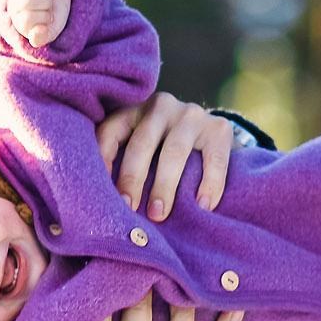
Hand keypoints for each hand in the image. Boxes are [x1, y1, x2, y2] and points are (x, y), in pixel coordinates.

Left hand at [2, 0, 71, 47]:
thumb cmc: (55, 16)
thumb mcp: (52, 30)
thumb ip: (44, 37)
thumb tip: (34, 37)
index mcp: (19, 21)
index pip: (27, 18)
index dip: (45, 16)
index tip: (49, 17)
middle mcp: (14, 4)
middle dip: (47, 2)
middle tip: (50, 4)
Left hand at [96, 93, 239, 222]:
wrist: (210, 137)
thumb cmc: (162, 152)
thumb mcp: (140, 149)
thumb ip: (122, 162)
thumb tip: (100, 204)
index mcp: (133, 111)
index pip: (110, 132)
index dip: (102, 160)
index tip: (100, 192)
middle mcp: (161, 107)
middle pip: (142, 143)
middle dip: (132, 178)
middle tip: (129, 208)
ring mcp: (191, 115)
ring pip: (174, 151)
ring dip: (164, 185)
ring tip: (158, 213)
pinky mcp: (219, 128)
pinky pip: (214, 159)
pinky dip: (209, 184)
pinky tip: (203, 206)